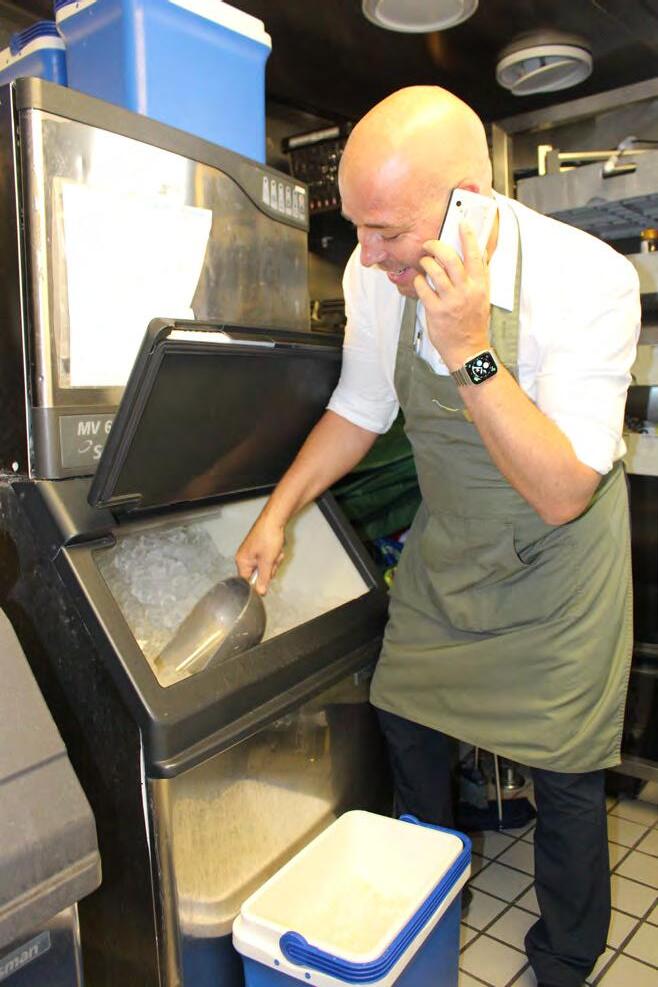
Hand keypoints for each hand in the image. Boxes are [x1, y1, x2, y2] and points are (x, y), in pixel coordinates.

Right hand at [235, 514, 285, 594]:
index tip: (267, 579)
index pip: (247, 582)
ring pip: (266, 567)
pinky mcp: (260, 549)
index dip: (259, 583)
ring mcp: (253, 553)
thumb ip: (263, 579)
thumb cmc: (268, 537)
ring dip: (274, 561)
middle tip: (273, 559)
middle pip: (258, 574)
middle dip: (269, 569)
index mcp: (242, 561)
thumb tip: (260, 592)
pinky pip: (268, 559)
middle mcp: (245, 558)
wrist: (275, 519)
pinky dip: (275, 555)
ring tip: (275, 552)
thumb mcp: (267, 562)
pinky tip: (277, 548)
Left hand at [414, 222, 490, 369]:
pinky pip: (423, 288)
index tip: (461, 224)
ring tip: (424, 263)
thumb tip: (473, 258)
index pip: (475, 255)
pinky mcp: (435, 310)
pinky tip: (420, 281)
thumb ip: (477, 278)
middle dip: (436, 247)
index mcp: (480, 286)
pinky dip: (419, 281)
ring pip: (435, 271)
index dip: (468, 237)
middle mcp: (466, 291)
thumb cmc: (473, 324)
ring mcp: (450, 300)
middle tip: (429, 244)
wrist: (468, 349)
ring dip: (426, 262)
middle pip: (450, 259)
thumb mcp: (481, 298)